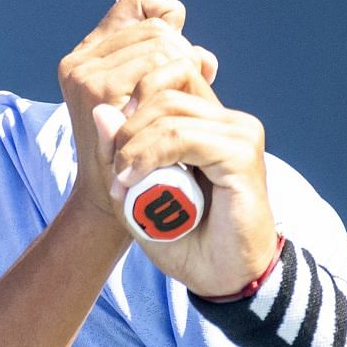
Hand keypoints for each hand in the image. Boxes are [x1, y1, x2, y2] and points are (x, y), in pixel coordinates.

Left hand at [56, 0, 274, 295]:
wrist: (218, 275)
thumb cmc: (179, 233)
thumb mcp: (134, 186)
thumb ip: (119, 148)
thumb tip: (104, 111)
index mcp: (202, 117)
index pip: (162, 71)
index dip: (126, 92)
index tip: (108, 142)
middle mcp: (223, 117)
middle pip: (161, 82)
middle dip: (125, 122)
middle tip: (114, 168)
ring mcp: (237, 131)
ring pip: (166, 108)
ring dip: (131, 144)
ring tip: (122, 181)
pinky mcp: (242, 153)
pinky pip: (181, 135)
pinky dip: (147, 155)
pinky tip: (130, 180)